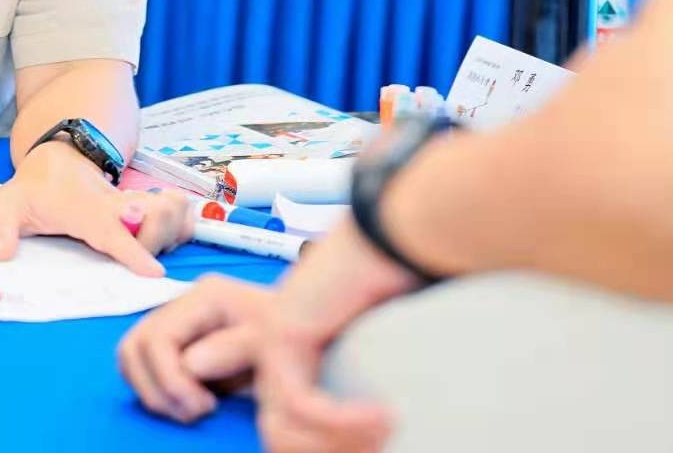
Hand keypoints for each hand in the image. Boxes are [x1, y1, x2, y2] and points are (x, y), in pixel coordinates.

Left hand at [0, 140, 190, 274]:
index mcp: (84, 209)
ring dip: (175, 232)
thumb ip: (1, 229)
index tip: (154, 271)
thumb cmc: (34, 189)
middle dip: (160, 239)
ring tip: (156, 251)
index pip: (112, 230)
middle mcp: (118, 206)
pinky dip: (184, 226)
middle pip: (158, 217)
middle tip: (148, 262)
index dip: (133, 250)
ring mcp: (137, 204)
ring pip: (175, 212)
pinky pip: (181, 213)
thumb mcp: (6, 203)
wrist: (58, 157)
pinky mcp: (150, 206)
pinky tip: (169, 241)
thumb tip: (0, 257)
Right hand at [118, 274, 274, 422]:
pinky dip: (154, 388)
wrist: (296, 336)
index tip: (206, 407)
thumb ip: (230, 349)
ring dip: (152, 391)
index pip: (159, 338)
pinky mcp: (171, 339)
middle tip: (195, 412)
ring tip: (189, 410)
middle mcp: (181, 302)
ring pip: (130, 355)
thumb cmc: (287, 338)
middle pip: (136, 346)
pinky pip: (140, 364)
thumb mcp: (268, 341)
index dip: (171, 380)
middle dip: (158, 389)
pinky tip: (186, 401)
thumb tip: (189, 365)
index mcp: (204, 295)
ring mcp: (172, 319)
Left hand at [255, 221, 419, 451]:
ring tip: (388, 431)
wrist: (396, 240)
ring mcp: (272, 341)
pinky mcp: (283, 332)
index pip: (289, 432)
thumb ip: (362, 396)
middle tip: (385, 444)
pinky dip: (344, 420)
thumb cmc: (400, 291)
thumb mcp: (379, 360)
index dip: (333, 449)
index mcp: (296, 361)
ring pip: (283, 429)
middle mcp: (275, 353)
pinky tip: (386, 414)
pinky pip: (303, 403)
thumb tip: (382, 440)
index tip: (381, 444)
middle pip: (280, 437)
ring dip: (339, 443)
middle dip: (333, 451)